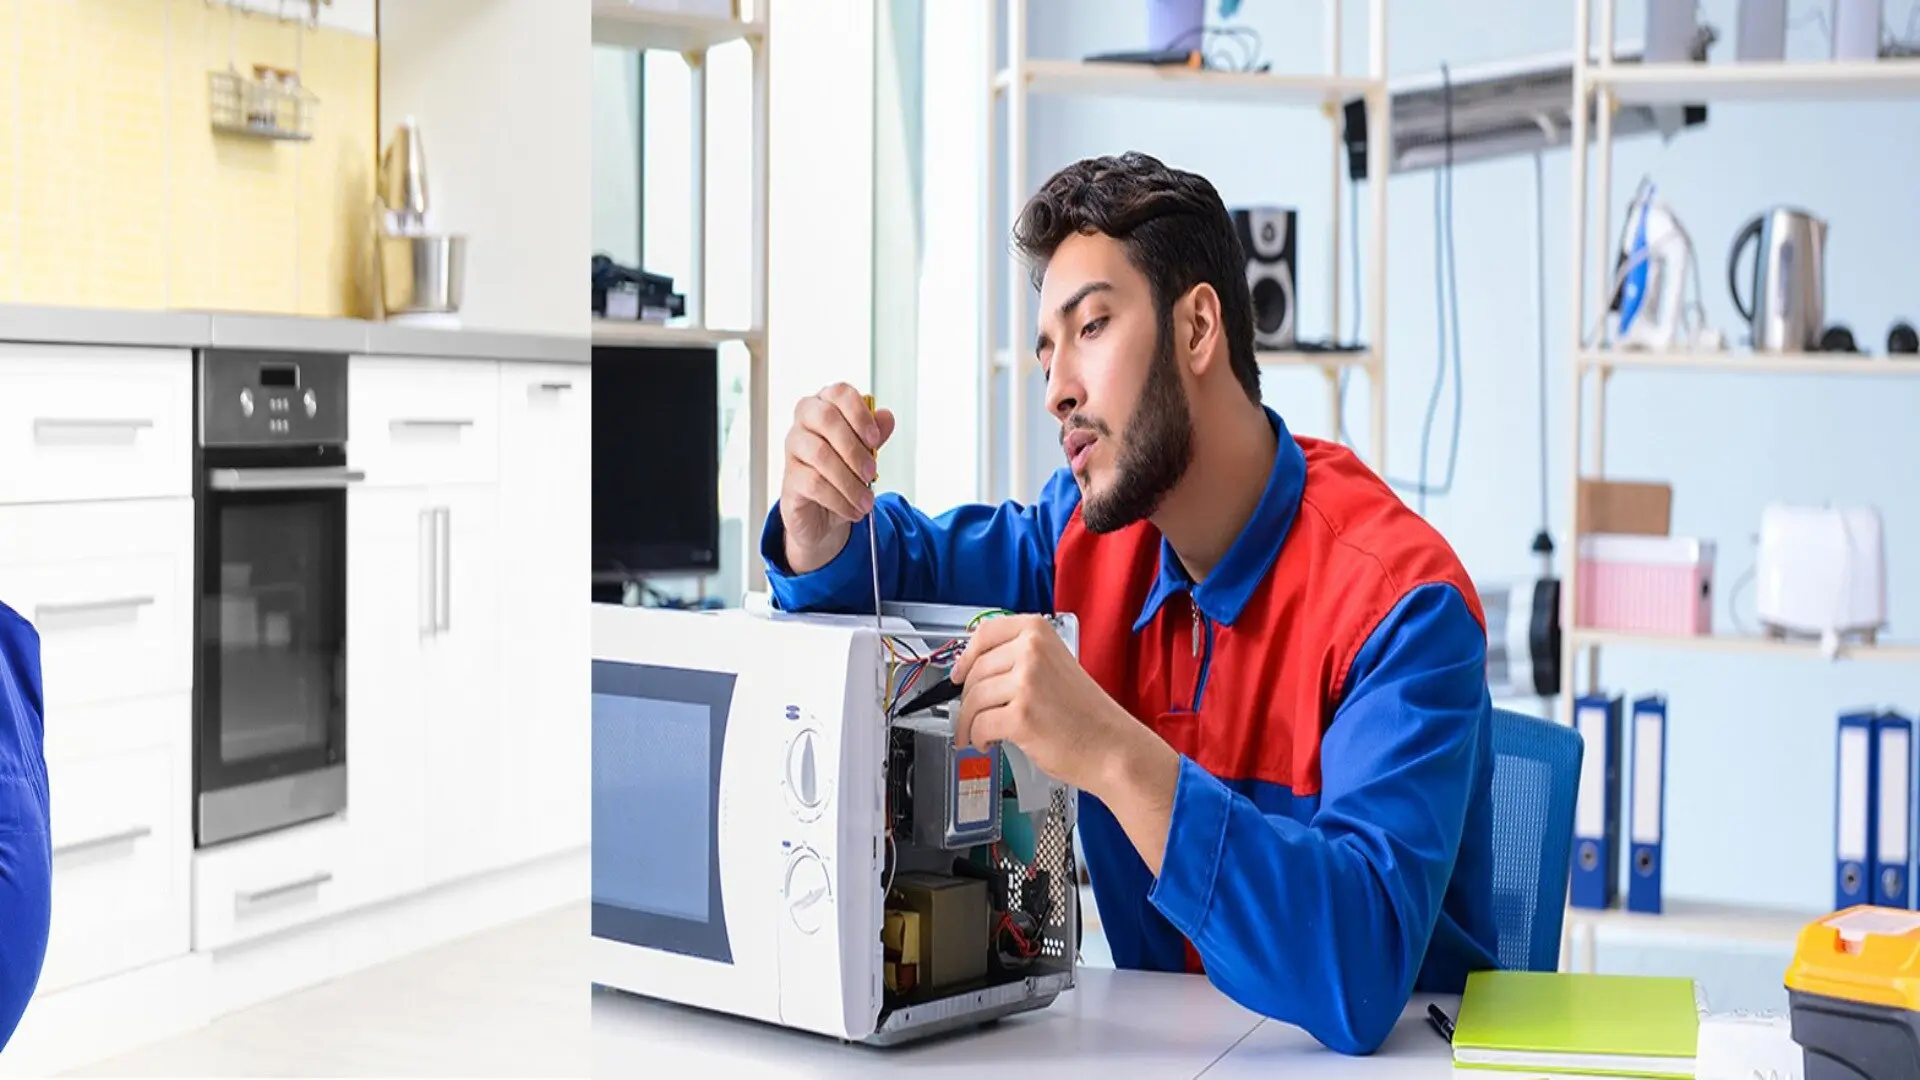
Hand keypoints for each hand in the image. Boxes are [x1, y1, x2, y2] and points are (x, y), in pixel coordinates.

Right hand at [779, 383, 895, 574]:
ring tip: (866, 500)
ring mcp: (793, 448)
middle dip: (854, 448)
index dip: (859, 413)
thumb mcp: (864, 455)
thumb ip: (874, 437)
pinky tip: (852, 509)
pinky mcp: (789, 478)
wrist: (823, 514)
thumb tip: (886, 418)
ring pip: (820, 454)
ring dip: (849, 481)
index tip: (874, 438)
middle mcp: (805, 421)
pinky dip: (839, 499)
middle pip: (826, 418)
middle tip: (871, 472)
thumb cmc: (842, 474)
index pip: (840, 393)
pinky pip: (814, 483)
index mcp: (827, 406)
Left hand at [949, 615, 1130, 794]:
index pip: (985, 633)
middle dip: (967, 698)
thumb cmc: (1088, 716)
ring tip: (976, 734)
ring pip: (973, 699)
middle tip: (969, 714)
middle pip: (975, 670)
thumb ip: (1020, 660)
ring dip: (968, 722)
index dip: (966, 656)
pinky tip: (987, 743)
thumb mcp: (1056, 667)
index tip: (958, 672)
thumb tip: (978, 672)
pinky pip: (979, 724)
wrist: (1114, 748)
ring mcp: (1026, 683)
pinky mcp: (1020, 716)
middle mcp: (1031, 651)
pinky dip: (977, 737)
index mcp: (1038, 633)